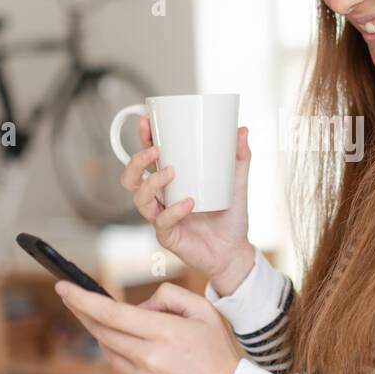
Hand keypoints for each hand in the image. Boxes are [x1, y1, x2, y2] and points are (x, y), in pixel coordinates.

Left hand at [55, 280, 240, 373]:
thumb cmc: (216, 349)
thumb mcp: (202, 309)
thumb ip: (168, 296)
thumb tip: (138, 306)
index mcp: (164, 333)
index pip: (112, 314)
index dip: (83, 300)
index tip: (62, 287)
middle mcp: (149, 359)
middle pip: (102, 332)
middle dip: (83, 313)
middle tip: (71, 297)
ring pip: (110, 352)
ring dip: (110, 336)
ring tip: (132, 330)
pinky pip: (125, 371)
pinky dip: (131, 359)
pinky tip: (155, 360)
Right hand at [119, 116, 256, 292]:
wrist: (235, 251)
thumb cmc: (230, 216)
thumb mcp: (237, 182)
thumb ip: (239, 157)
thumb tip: (242, 130)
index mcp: (171, 183)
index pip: (149, 159)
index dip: (143, 140)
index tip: (147, 122)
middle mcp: (160, 199)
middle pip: (131, 179)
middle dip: (137, 162)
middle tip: (156, 151)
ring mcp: (161, 218)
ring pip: (140, 199)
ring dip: (151, 183)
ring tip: (170, 171)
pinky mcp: (168, 236)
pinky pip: (162, 222)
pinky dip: (173, 210)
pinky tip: (188, 203)